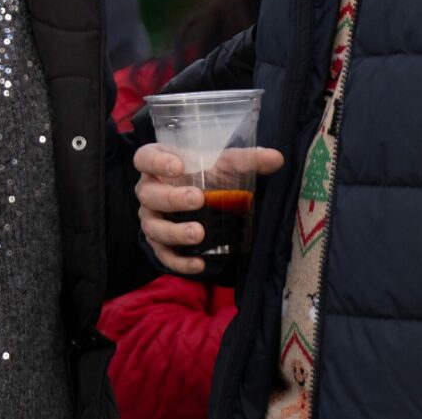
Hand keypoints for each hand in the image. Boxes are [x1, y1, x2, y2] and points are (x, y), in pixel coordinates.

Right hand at [134, 143, 283, 275]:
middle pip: (148, 194)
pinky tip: (199, 264)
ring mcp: (151, 218)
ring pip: (153, 227)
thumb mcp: (225, 164)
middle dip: (172, 198)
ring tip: (200, 234)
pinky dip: (180, 261)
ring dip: (175, 232)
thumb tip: (276, 158)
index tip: (179, 165)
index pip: (145, 157)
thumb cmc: (207, 175)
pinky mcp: (158, 243)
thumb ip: (247, 159)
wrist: (202, 200)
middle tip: (198, 199)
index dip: (157, 161)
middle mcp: (148, 190)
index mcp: (158, 163)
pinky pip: (163, 255)